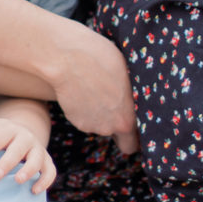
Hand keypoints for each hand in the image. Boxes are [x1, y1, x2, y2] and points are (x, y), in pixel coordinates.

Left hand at [0, 117, 55, 194]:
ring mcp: (38, 149)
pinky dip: (45, 181)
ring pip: (37, 159)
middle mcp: (25, 137)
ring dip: (28, 170)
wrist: (21, 133)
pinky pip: (50, 171)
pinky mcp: (47, 161)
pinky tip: (34, 191)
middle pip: (17, 149)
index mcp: (8, 129)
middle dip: (7, 163)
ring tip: (18, 181)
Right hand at [51, 23, 137, 154]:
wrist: (68, 58)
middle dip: (117, 127)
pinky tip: (83, 91)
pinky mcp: (75, 119)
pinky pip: (85, 118)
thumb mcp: (129, 74)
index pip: (134, 143)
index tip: (134, 124)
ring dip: (100, 114)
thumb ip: (133, 96)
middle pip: (118, 136)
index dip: (135, 135)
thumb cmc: (102, 58)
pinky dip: (85, 109)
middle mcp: (110, 127)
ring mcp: (90, 125)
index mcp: (128, 118)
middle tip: (115, 105)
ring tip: (97, 90)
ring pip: (100, 125)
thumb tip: (135, 97)